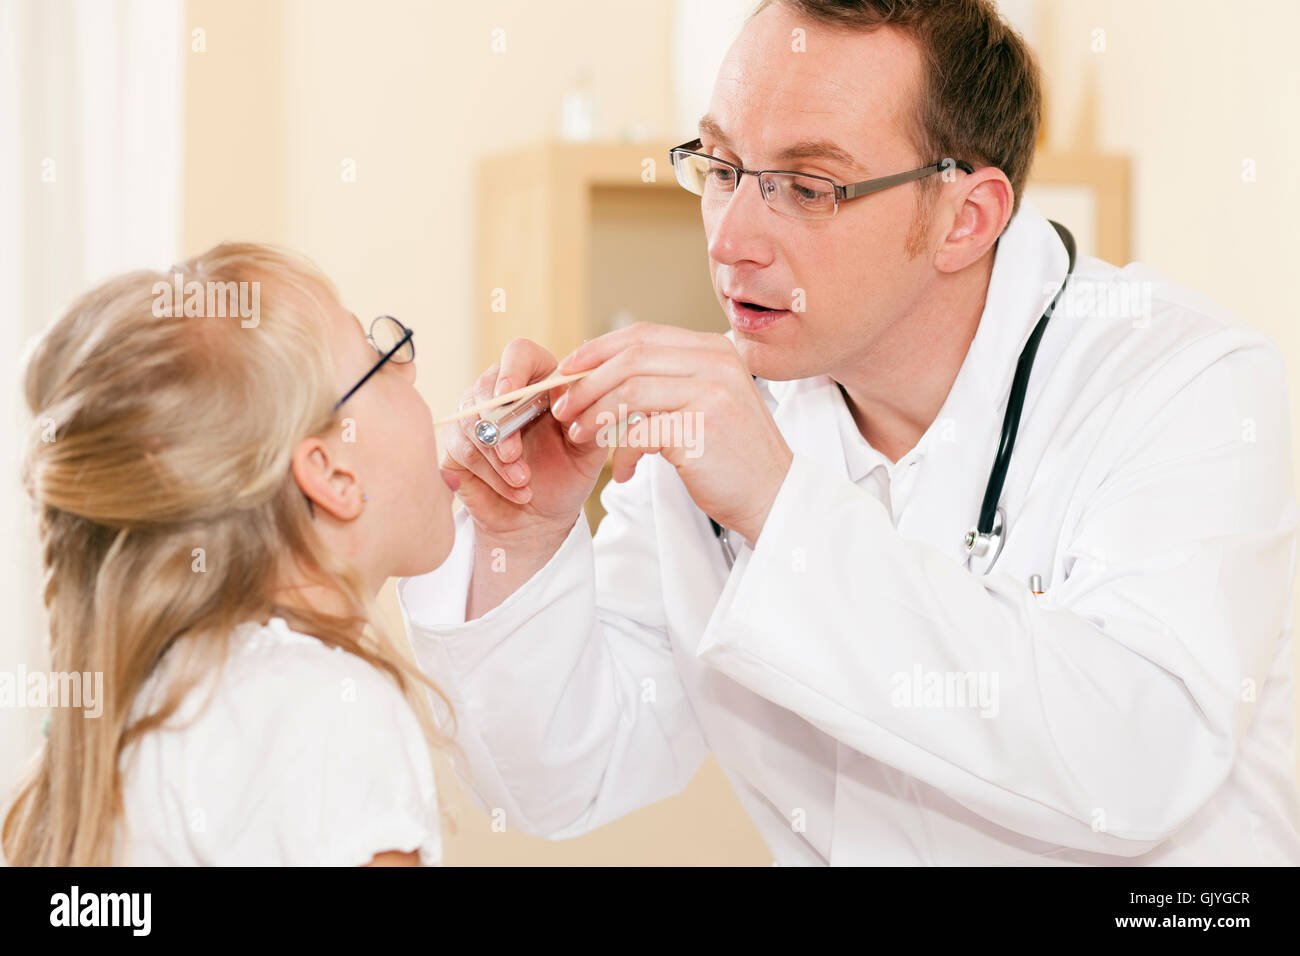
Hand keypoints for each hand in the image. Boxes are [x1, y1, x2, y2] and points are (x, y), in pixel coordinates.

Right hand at [440, 338, 607, 547]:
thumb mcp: (588, 450)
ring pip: (471, 423)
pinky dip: (489, 475)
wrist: (543, 517)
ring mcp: (475, 418)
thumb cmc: (567, 475)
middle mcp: (502, 393)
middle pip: (486, 388)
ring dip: (497, 458)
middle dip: (499, 426)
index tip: (508, 395)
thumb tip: (565, 393)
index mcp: (538, 381)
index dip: (511, 369)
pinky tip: (514, 490)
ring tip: (524, 482)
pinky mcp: (456, 445)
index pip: (519, 353)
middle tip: (514, 456)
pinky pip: (460, 450)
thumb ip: (587, 419)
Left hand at [552, 323, 792, 544]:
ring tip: (579, 436)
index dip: (597, 350)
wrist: (773, 496)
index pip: (642, 334)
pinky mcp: (702, 429)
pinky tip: (623, 471)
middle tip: (562, 407)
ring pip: (630, 390)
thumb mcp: (705, 401)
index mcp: (713, 348)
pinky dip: (621, 453)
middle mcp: (715, 362)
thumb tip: (600, 372)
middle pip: (631, 357)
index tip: (567, 371)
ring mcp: (711, 393)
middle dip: (587, 382)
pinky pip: (640, 433)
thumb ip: (667, 380)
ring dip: (594, 414)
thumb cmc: (732, 455)